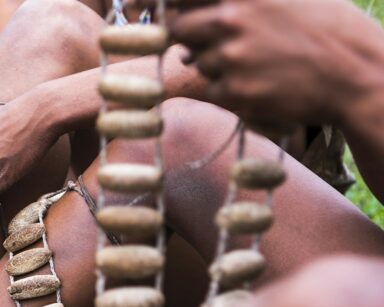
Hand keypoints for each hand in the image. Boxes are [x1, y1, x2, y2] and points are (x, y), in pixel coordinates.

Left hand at [168, 0, 383, 124]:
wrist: (356, 72)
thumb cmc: (325, 28)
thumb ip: (238, 2)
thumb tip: (182, 15)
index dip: (164, 5)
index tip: (158, 11)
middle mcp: (230, 18)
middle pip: (179, 29)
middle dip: (195, 37)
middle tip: (227, 43)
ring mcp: (230, 56)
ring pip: (199, 63)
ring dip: (218, 65)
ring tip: (260, 62)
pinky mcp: (234, 90)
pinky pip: (215, 90)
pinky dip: (232, 90)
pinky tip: (264, 82)